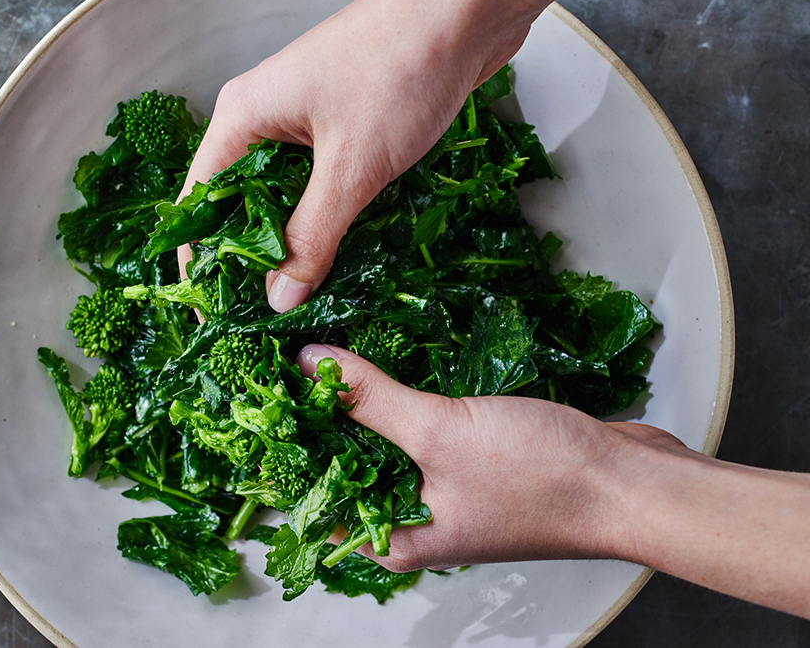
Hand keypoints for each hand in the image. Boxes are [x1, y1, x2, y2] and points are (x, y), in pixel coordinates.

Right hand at [178, 0, 580, 310]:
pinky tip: (338, 255)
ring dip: (290, 243)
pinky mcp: (341, 127)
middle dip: (249, 261)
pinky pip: (317, 185)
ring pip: (281, 198)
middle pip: (236, 205)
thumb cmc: (401, 70)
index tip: (214, 318)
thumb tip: (279, 297)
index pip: (199, 203)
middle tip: (263, 319)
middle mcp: (262, 119)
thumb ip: (311, 235)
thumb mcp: (352, 167)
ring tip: (299, 300)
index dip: (200, 264)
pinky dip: (323, 219)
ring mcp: (302, 121)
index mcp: (243, 118)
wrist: (468, 9)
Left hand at [297, 343, 690, 569]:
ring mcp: (446, 488)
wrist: (631, 481)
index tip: (258, 403)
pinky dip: (405, 398)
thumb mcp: (439, 434)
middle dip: (322, 419)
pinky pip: (423, 426)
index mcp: (397, 536)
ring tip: (325, 353)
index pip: (317, 501)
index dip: (284, 456)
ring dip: (364, 403)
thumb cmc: (542, 479)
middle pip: (349, 466)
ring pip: (388, 442)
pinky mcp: (473, 458)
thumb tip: (311, 367)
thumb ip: (371, 400)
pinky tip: (387, 359)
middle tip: (288, 363)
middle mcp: (417, 518)